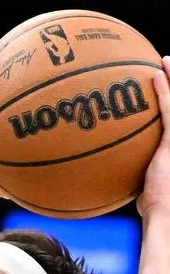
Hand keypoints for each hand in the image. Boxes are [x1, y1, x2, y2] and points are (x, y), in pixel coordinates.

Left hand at [137, 55, 169, 217]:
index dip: (166, 100)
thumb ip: (132, 169)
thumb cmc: (153, 205)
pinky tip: (154, 78)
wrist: (164, 212)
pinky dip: (163, 93)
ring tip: (163, 62)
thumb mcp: (142, 182)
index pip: (169, 118)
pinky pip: (168, 111)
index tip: (157, 84)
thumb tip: (109, 170)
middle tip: (165, 64)